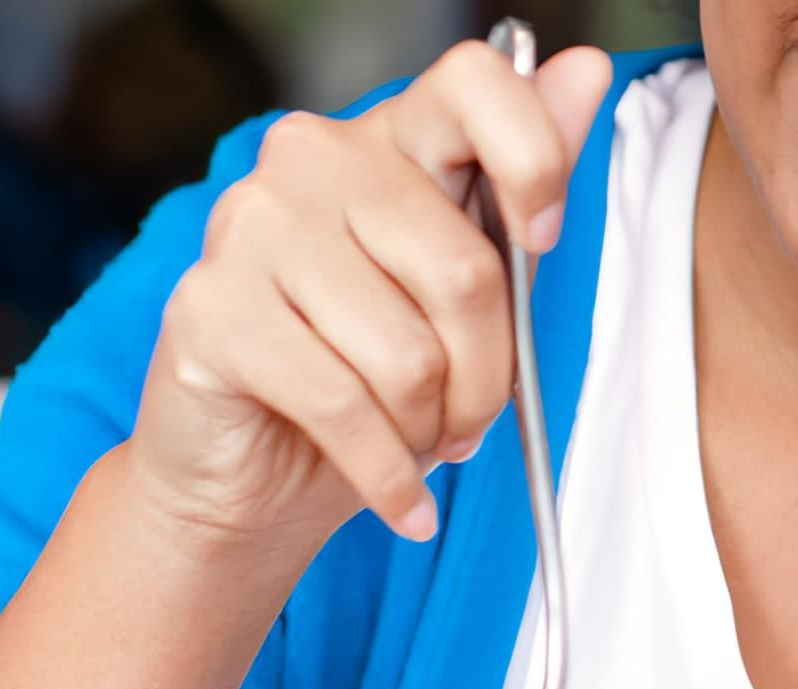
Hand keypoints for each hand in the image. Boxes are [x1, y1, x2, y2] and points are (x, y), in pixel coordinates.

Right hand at [123, 41, 612, 555]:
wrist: (250, 480)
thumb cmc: (359, 388)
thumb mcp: (455, 301)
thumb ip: (514, 192)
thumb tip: (587, 75)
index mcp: (383, 142)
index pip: (474, 84)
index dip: (534, 161)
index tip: (543, 241)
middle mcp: (310, 163)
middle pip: (464, 270)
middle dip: (488, 380)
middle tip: (468, 423)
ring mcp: (250, 229)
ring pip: (406, 355)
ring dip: (429, 434)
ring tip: (414, 449)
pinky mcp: (210, 311)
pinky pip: (342, 407)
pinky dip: (387, 477)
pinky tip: (400, 504)